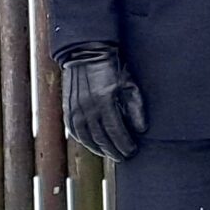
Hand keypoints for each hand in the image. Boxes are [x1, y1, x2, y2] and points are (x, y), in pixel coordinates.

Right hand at [61, 42, 147, 161]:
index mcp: (105, 100)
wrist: (87, 53)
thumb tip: (142, 130)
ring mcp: (75, 108)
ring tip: (110, 154)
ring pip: (87, 138)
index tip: (132, 151)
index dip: (124, 144)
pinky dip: (84, 141)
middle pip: (102, 138)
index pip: (116, 131)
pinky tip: (93, 145)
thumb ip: (136, 107)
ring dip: (99, 149)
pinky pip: (75, 131)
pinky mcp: (68, 108)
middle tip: (124, 157)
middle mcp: (88, 107)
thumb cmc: (112, 67)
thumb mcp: (129, 83)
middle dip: (114, 150)